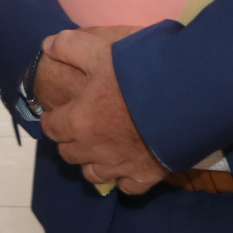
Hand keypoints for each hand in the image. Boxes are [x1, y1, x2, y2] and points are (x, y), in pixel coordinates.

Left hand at [39, 29, 165, 194]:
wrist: (185, 97)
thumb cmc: (139, 73)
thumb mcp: (100, 51)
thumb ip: (69, 47)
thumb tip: (47, 46)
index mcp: (80, 120)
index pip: (51, 127)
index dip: (51, 119)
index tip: (55, 113)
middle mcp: (95, 149)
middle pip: (69, 153)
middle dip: (68, 140)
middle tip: (76, 128)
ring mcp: (121, 165)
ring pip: (94, 173)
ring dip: (91, 161)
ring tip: (97, 149)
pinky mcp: (147, 175)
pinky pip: (127, 187)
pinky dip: (122, 179)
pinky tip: (125, 166)